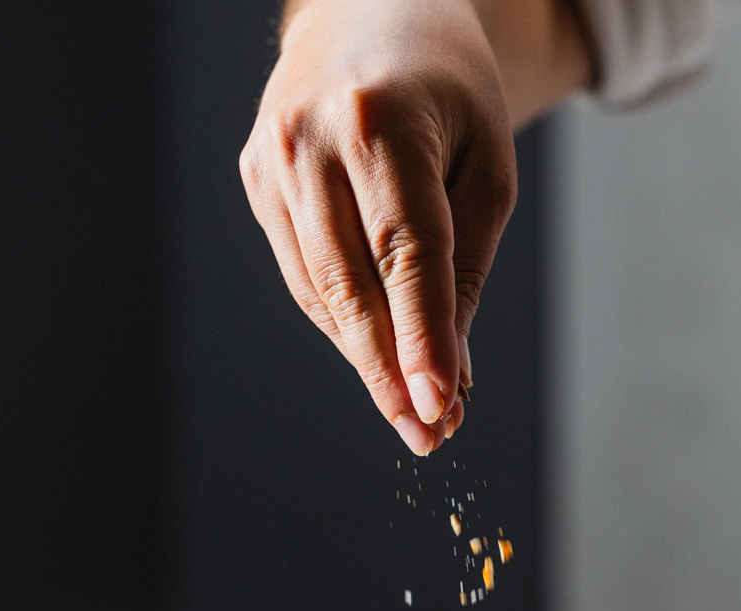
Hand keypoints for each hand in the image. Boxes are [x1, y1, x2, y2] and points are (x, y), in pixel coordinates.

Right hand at [240, 0, 517, 454]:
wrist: (371, 12)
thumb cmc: (448, 92)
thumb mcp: (486, 166)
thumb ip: (465, 266)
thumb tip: (448, 371)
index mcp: (379, 120)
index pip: (406, 252)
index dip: (422, 338)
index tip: (438, 408)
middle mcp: (309, 138)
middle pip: (352, 285)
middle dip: (392, 372)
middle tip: (430, 437)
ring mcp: (271, 160)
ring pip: (321, 292)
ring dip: (368, 360)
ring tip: (417, 411)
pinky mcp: (254, 178)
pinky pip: (303, 275)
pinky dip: (343, 322)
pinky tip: (380, 353)